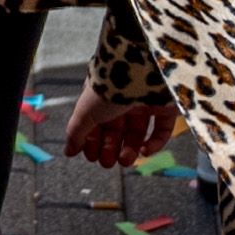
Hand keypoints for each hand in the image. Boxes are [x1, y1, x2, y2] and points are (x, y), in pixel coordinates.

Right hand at [66, 84, 181, 165]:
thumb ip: (76, 133)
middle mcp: (123, 99)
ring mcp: (145, 103)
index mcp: (101, 96)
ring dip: (130, 150)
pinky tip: (144, 151)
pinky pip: (161, 130)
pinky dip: (154, 144)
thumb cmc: (109, 88)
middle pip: (116, 130)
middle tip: (107, 163)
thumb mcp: (85, 111)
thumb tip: (68, 151)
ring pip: (138, 133)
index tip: (91, 156)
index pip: (96, 123)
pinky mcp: (165, 107)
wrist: (140, 71)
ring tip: (124, 161)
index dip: (93, 141)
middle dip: (110, 148)